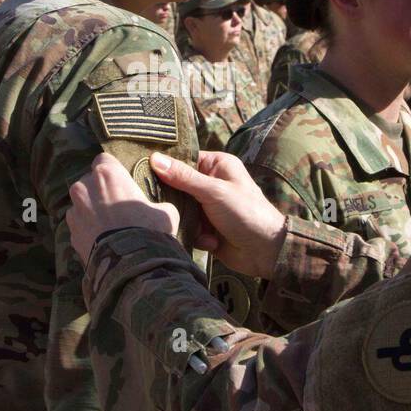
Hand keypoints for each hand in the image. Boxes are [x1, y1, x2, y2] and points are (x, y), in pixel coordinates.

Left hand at [68, 154, 179, 262]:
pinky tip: (101, 239)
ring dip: (90, 210)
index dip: (113, 170)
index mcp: (107, 174)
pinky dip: (87, 229)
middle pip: (89, 181)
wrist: (129, 266)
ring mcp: (74, 211)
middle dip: (99, 190)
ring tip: (107, 225)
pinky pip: (79, 225)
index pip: (104, 159)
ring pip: (81, 204)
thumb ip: (156, 203)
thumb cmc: (149, 231)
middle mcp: (84, 188)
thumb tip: (157, 209)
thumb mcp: (166, 212)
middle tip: (116, 205)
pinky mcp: (70, 233)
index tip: (121, 181)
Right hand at [150, 151, 285, 279]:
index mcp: (217, 165)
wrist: (266, 251)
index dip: (166, 168)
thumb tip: (154, 158)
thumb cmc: (245, 213)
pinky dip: (197, 236)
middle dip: (176, 202)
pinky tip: (212, 242)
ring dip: (188, 222)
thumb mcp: (214, 191)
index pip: (183, 161)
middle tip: (171, 208)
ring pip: (181, 210)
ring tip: (202, 230)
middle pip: (177, 187)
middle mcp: (212, 183)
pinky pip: (188, 228)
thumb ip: (183, 177)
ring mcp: (208, 207)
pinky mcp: (206, 228)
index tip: (145, 174)